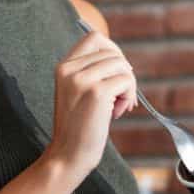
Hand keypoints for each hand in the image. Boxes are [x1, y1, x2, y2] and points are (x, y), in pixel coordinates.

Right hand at [47, 28, 137, 174]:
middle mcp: (70, 69)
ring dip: (128, 86)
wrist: (68, 155)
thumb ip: (91, 71)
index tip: (117, 72)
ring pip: (122, 65)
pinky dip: (129, 96)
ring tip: (118, 107)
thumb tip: (122, 61)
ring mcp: (82, 79)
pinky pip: (126, 81)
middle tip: (121, 97)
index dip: (113, 50)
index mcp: (64, 66)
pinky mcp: (97, 93)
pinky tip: (117, 112)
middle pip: (112, 52)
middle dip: (123, 73)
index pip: (94, 38)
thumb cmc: (78, 126)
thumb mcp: (77, 91)